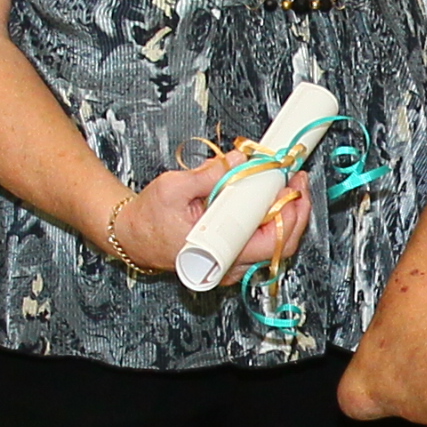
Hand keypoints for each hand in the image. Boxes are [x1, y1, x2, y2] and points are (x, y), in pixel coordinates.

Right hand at [108, 148, 313, 279]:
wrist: (130, 235)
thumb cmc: (148, 217)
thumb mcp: (173, 187)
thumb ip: (210, 174)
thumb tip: (242, 159)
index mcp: (217, 253)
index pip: (273, 241)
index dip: (292, 212)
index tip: (293, 183)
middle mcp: (228, 266)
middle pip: (282, 245)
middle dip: (296, 209)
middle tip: (296, 179)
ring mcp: (231, 265)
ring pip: (275, 244)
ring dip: (286, 213)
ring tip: (285, 183)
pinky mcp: (230, 258)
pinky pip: (261, 242)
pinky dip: (271, 218)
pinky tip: (269, 197)